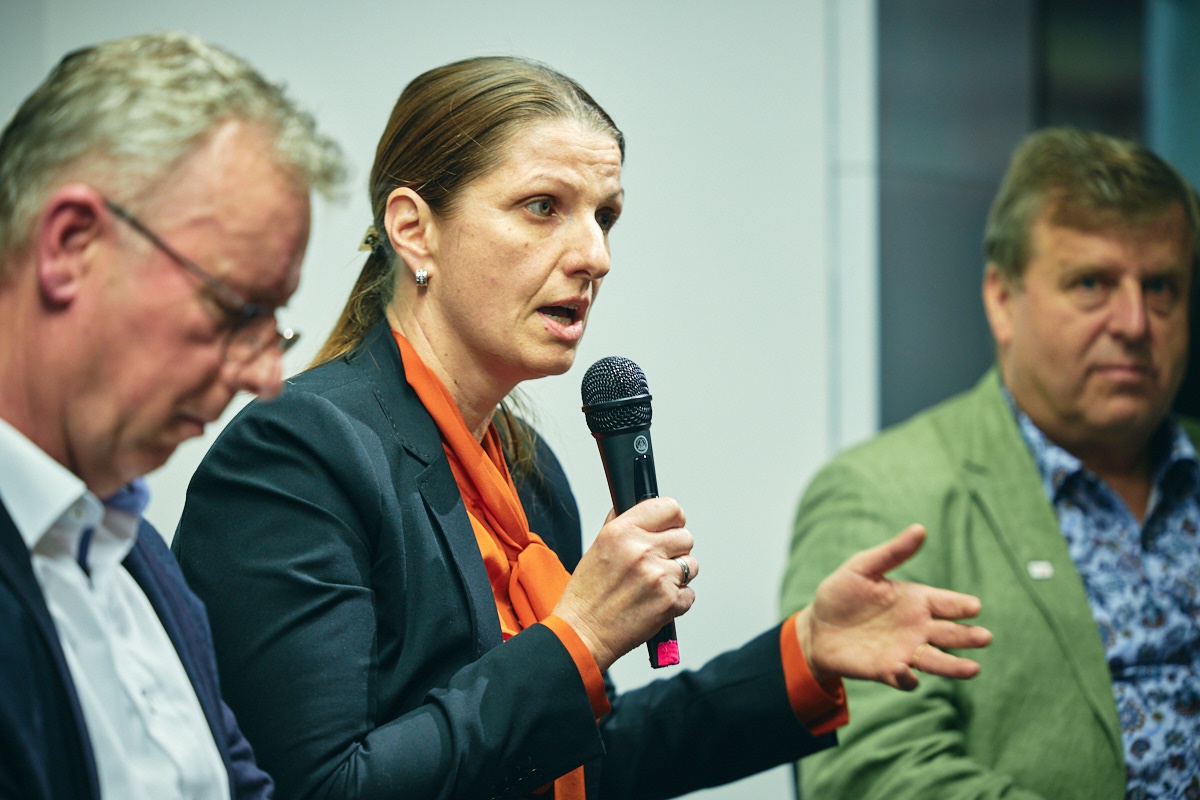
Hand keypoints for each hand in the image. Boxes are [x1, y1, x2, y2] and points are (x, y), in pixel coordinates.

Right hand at [552, 497, 697, 671]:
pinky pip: (689, 593)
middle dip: (675, 550)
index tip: (669, 528)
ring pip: (691, 565)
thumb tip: (643, 511)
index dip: (673, 519)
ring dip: (678, 575)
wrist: (583, 633)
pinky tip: (654, 603)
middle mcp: (642, 550)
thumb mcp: (596, 547)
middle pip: (686, 537)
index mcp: (622, 531)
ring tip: (653, 586)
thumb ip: (622, 524)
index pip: (670, 508)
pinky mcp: (670, 601)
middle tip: (658, 563)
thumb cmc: (586, 595)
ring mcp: (659, 576)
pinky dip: (677, 600)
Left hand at [795, 524, 991, 690]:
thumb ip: (892, 552)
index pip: (946, 603)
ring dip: (954, 666)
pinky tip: (904, 670)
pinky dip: (907, 677)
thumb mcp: (862, 567)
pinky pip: (904, 678)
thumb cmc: (840, 594)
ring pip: (936, 660)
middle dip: (968, 636)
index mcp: (915, 600)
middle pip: (950, 633)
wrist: (816, 628)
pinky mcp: (886, 671)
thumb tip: (920, 529)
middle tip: (985, 637)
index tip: (974, 606)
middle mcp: (916, 627)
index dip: (960, 605)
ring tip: (973, 668)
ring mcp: (904, 651)